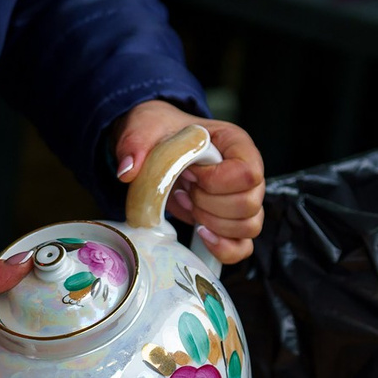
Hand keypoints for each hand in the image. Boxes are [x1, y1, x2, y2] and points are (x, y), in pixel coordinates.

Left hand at [112, 100, 264, 264]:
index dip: (215, 181)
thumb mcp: (144, 129)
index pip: (247, 173)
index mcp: (235, 143)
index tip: (188, 173)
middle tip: (183, 189)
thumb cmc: (160, 133)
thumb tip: (128, 171)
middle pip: (249, 204)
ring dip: (212, 223)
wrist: (157, 146)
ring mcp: (243, 199)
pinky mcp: (232, 223)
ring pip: (248, 227)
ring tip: (188, 204)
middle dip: (208, 204)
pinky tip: (199, 233)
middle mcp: (247, 172)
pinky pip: (242, 247)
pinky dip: (222, 248)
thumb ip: (136, 144)